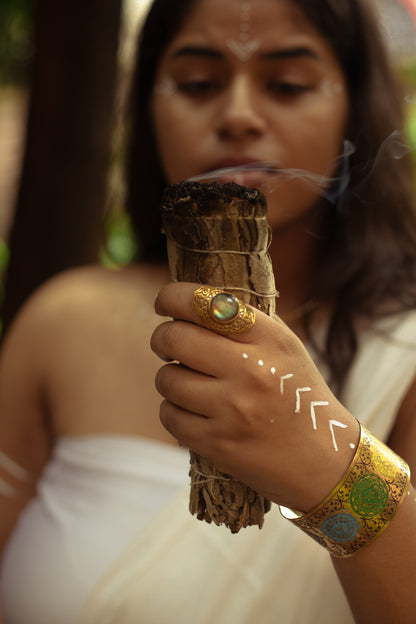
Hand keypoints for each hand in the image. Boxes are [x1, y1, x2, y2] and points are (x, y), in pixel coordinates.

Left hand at [151, 282, 358, 511]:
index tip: (165, 304)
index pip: (204, 303)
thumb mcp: (286, 348)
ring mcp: (232, 409)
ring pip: (166, 378)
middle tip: (169, 346)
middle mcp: (251, 369)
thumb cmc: (297, 396)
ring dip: (170, 378)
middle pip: (174, 338)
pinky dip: (174, 411)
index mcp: (269, 339)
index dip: (172, 297)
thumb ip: (245, 322)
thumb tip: (190, 301)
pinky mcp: (217, 443)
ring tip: (190, 384)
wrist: (323, 460)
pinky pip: (168, 415)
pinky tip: (193, 412)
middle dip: (162, 339)